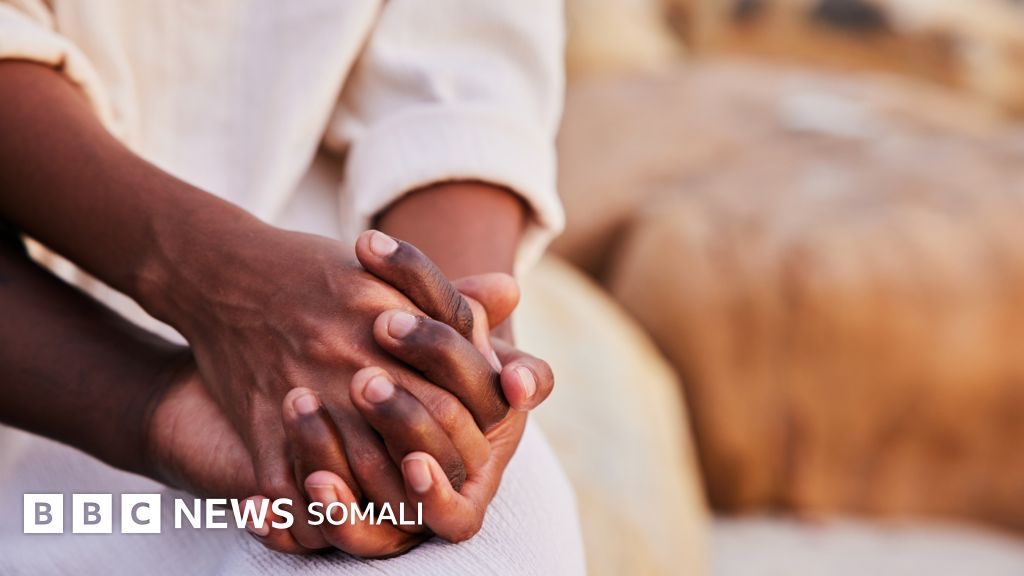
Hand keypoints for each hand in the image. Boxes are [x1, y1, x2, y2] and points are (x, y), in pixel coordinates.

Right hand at [158, 224, 532, 548]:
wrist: (222, 272)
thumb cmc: (314, 271)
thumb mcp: (384, 268)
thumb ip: (448, 290)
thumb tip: (511, 295)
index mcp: (384, 315)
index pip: (453, 385)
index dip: (474, 419)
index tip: (480, 433)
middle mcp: (347, 354)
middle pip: (417, 428)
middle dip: (443, 461)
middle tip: (452, 476)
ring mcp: (301, 390)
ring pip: (361, 467)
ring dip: (392, 496)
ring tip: (409, 507)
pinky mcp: (259, 421)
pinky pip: (293, 484)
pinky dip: (318, 509)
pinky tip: (341, 516)